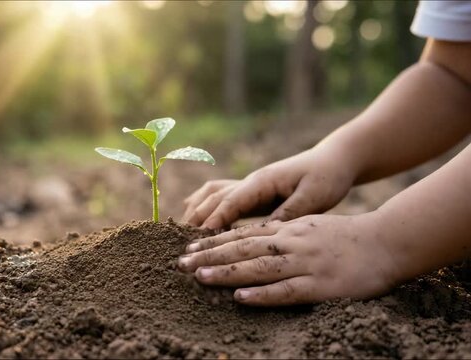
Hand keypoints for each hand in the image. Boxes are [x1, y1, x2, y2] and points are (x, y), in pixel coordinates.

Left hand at [177, 213, 398, 305]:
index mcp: (288, 229)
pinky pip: (287, 290)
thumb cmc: (345, 236)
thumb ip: (281, 232)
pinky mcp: (321, 284)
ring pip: (260, 267)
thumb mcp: (309, 225)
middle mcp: (292, 242)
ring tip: (201, 278)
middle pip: (243, 248)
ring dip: (228, 272)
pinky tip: (241, 297)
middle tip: (181, 264)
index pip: (243, 234)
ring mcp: (306, 263)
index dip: (213, 242)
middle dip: (210, 256)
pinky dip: (263, 294)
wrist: (387, 241)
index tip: (189, 249)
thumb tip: (251, 242)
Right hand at [182, 147, 355, 228]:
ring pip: (212, 194)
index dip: (213, 220)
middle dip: (196, 218)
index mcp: (262, 181)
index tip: (198, 238)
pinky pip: (221, 197)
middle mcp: (250, 181)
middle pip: (213, 198)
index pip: (229, 201)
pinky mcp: (253, 192)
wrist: (334, 160)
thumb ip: (288, 213)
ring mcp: (250, 185)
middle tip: (183, 243)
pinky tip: (197, 218)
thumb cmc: (327, 176)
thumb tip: (265, 232)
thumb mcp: (314, 197)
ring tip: (182, 231)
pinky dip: (205, 206)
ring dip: (196, 210)